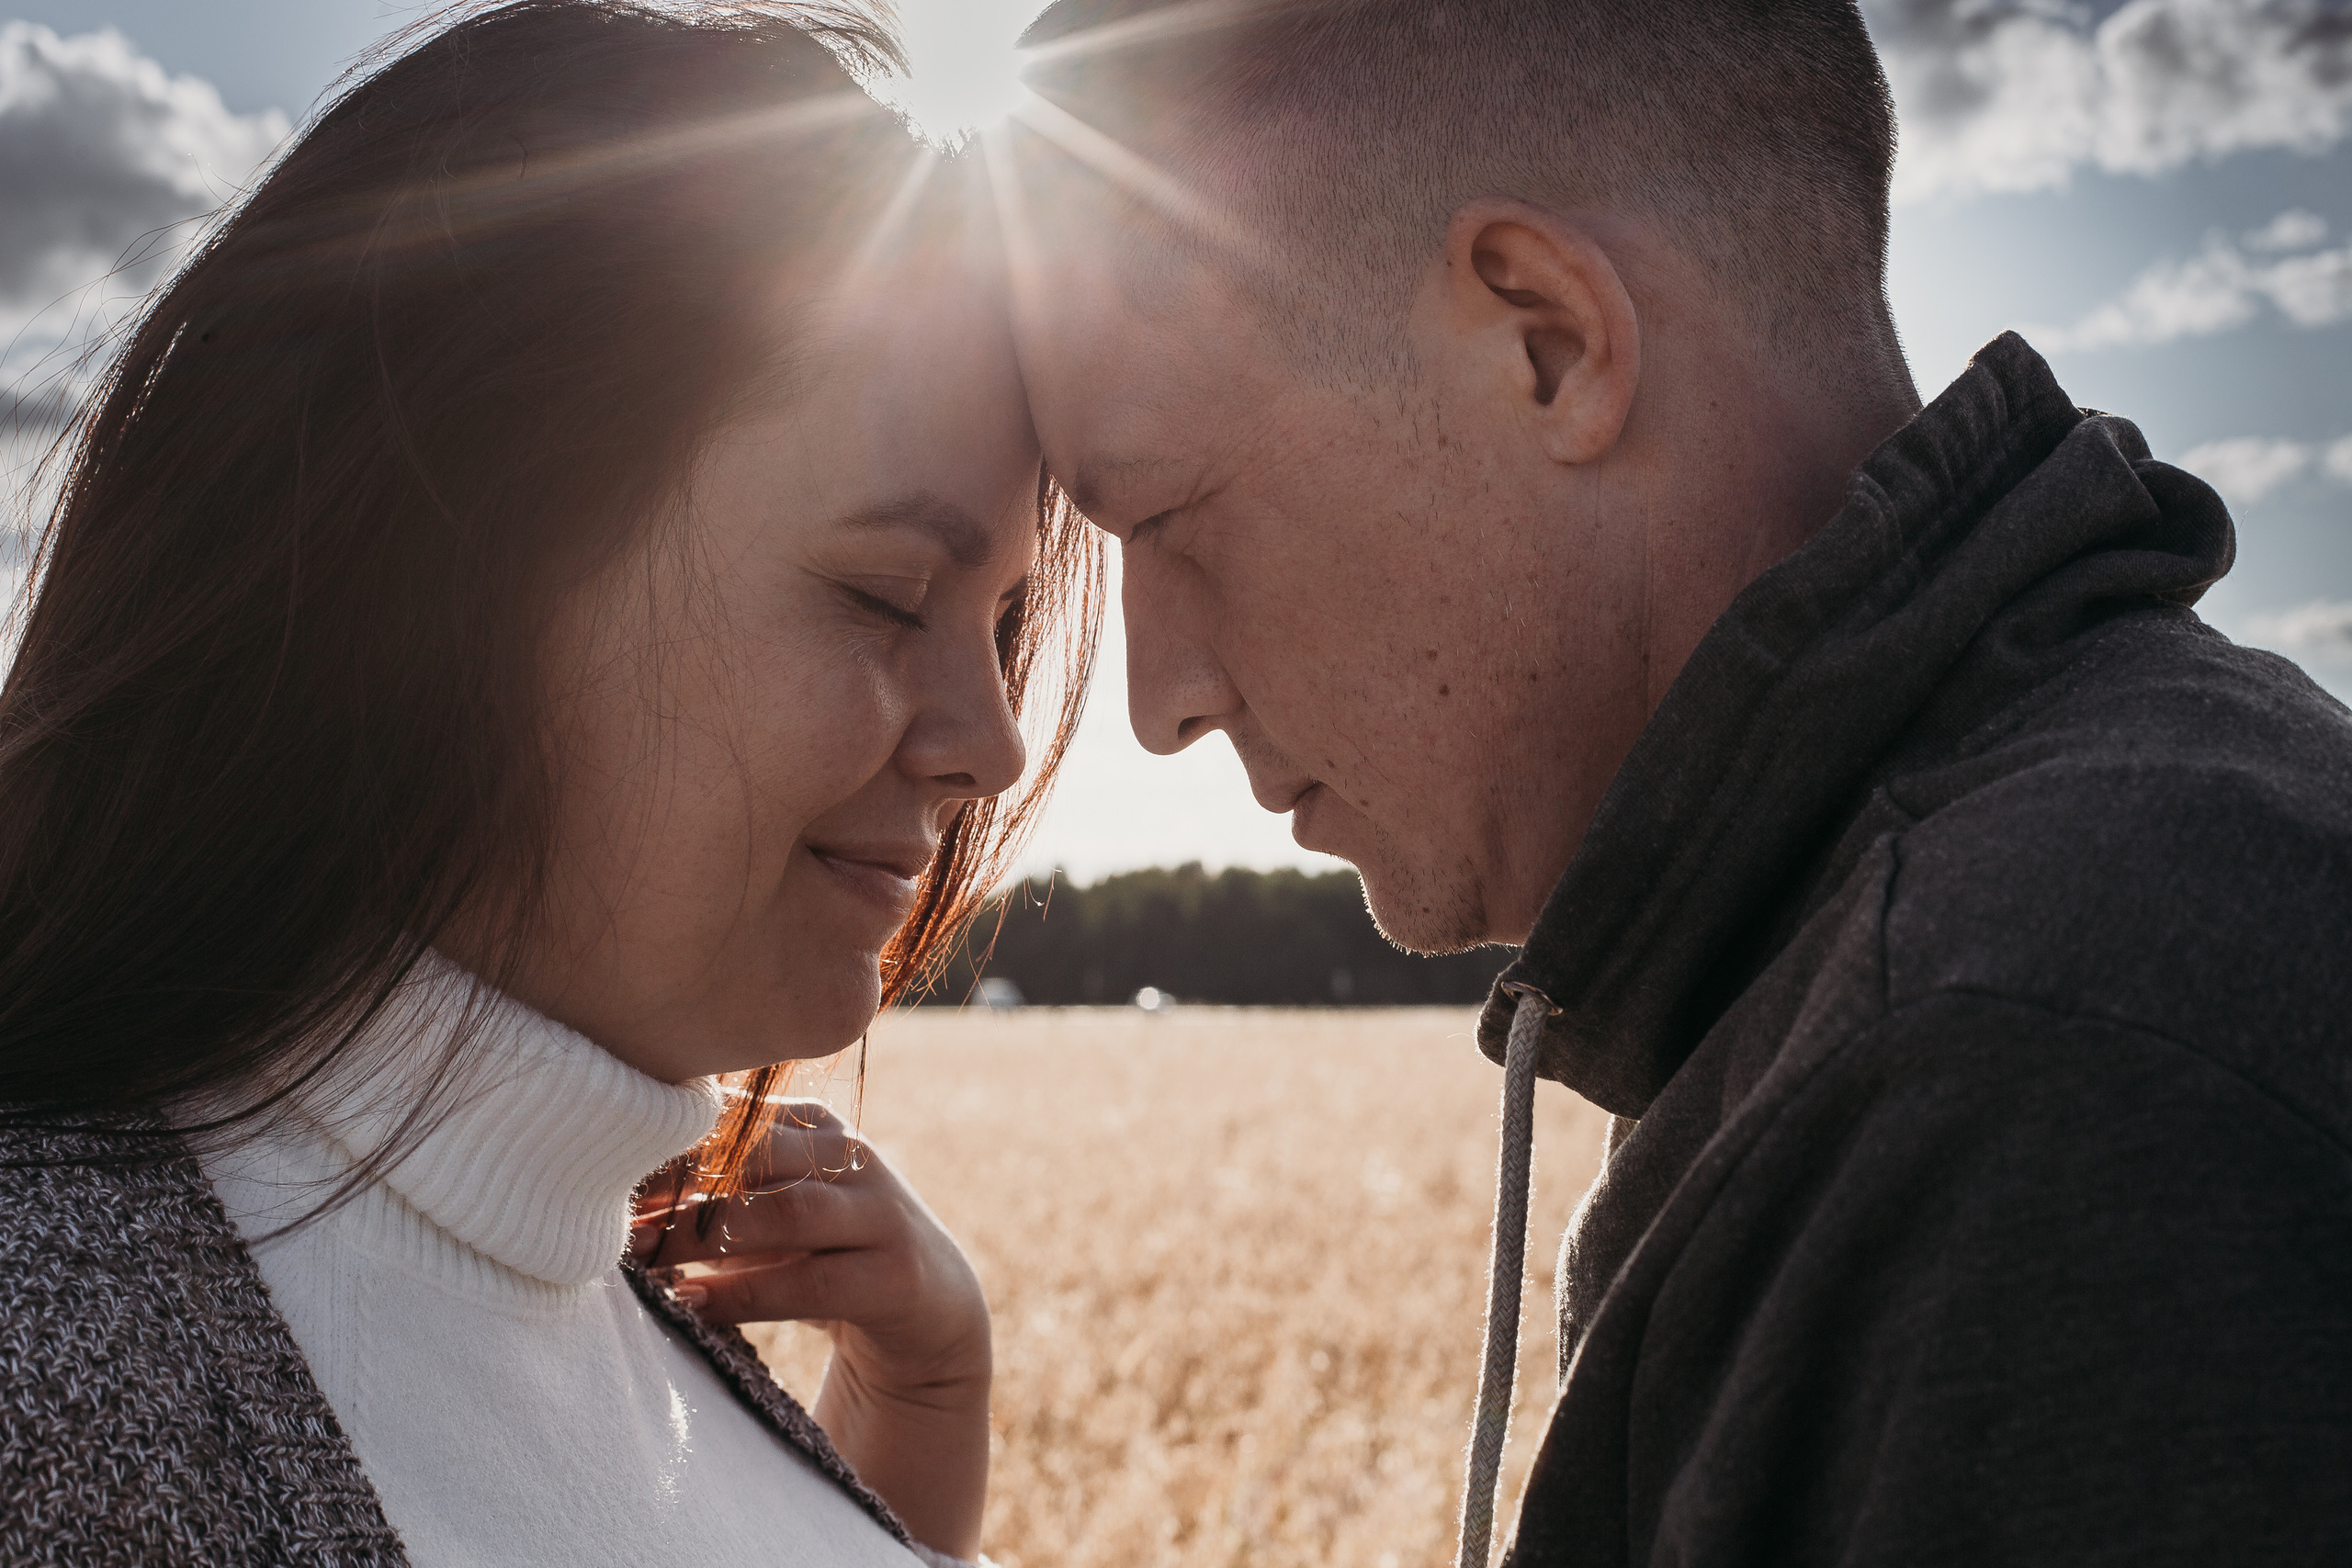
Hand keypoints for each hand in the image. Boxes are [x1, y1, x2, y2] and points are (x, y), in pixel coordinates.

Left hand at [632, 1101, 990, 1560]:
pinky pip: (809, 1285)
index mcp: (814, 1126)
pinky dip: (742, 1296)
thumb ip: (710, 1185)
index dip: (665, 1140)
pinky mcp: (894, 1278)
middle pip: (759, 1151)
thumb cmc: (820, 1253)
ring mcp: (879, 1215)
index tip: (600, 1170)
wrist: (928, 1309)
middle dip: (681, 1182)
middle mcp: (852, 1158)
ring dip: (707, 1237)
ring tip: (646, 1258)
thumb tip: (599, 1186)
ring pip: (787, 1213)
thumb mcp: (771, 1205)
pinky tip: (691, 1305)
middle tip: (616, 1214)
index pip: (734, 1114)